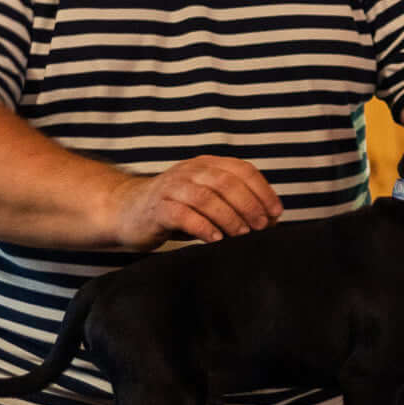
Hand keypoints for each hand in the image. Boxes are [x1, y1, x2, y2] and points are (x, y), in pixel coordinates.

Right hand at [112, 156, 283, 248]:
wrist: (127, 210)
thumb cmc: (175, 208)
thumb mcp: (206, 200)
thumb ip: (233, 203)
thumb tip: (271, 220)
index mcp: (207, 165)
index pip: (242, 170)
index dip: (263, 191)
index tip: (276, 213)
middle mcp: (191, 171)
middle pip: (226, 182)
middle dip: (249, 205)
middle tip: (261, 227)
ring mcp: (172, 188)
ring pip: (206, 197)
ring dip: (229, 217)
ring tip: (241, 234)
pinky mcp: (157, 208)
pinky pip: (182, 214)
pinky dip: (202, 227)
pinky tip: (215, 239)